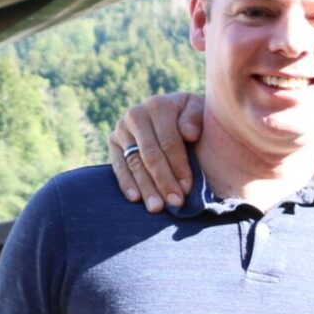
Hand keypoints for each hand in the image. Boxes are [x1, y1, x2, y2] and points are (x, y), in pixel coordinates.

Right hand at [108, 93, 202, 211]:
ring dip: (146, 187)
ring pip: (134, 162)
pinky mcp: (113, 141)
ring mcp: (122, 128)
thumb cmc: (194, 117)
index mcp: (158, 105)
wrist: (176, 112)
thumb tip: (188, 133)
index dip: (178, 166)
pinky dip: (126, 182)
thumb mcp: (200, 110)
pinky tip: (135, 198)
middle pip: (150, 154)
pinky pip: (118, 165)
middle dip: (163, 181)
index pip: (168, 141)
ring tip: (156, 208)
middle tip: (175, 203)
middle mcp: (136, 114)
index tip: (187, 188)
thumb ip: (196, 117)